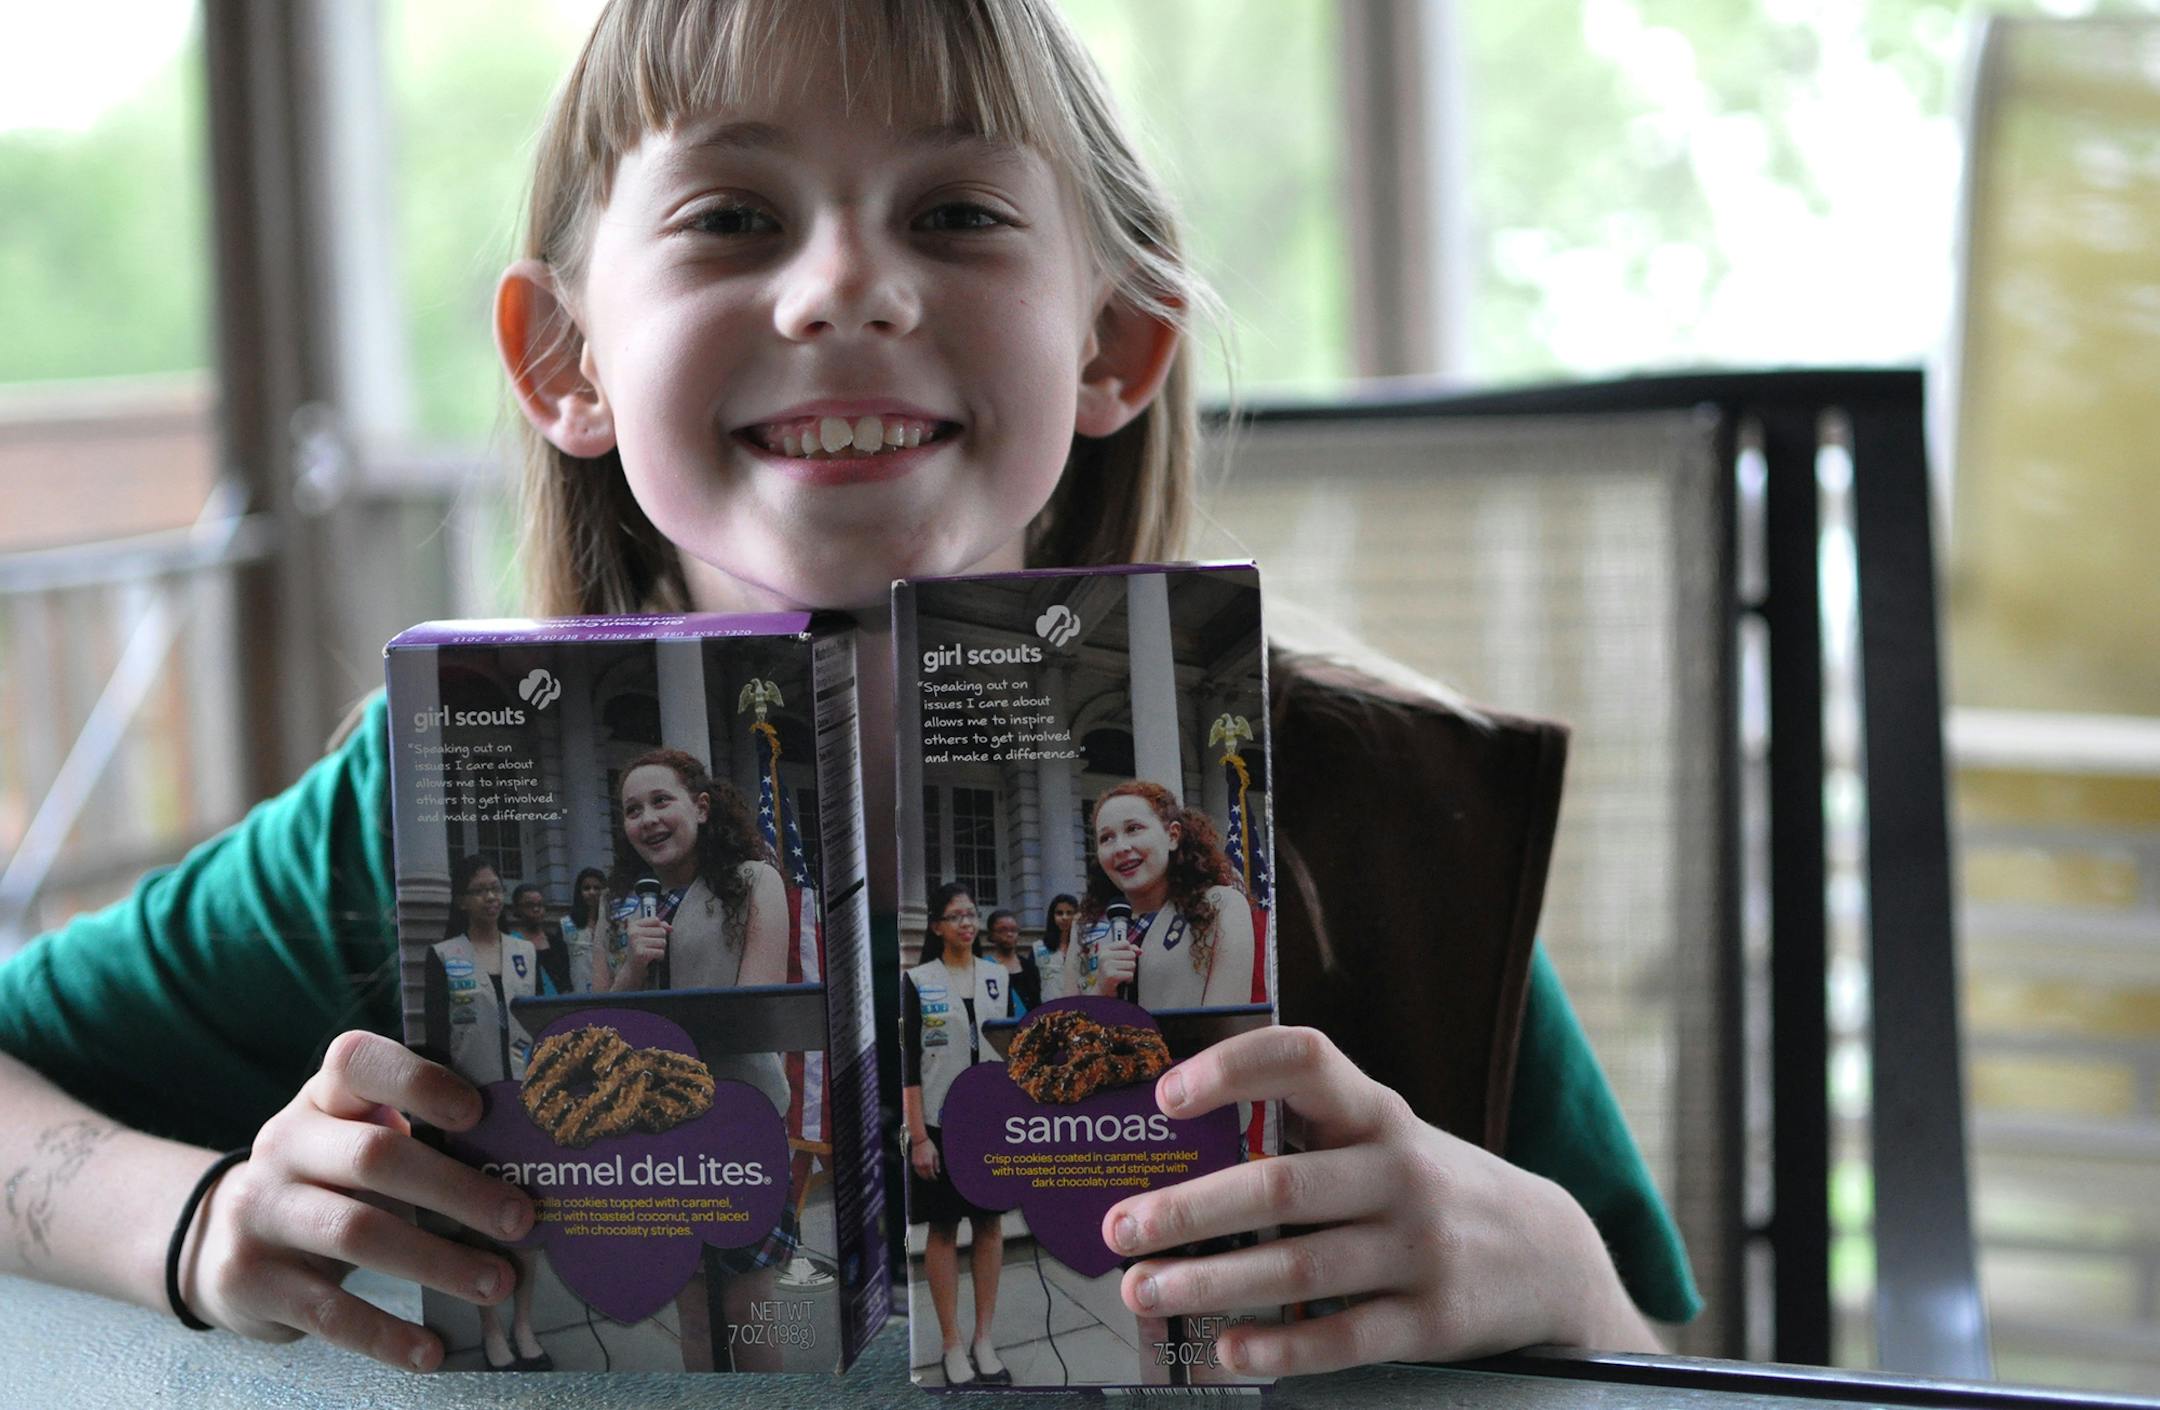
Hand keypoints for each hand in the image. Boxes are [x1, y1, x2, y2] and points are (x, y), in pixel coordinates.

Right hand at [184, 1031, 534, 1371]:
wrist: (219, 1240)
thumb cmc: (330, 1180)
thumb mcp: (357, 1142)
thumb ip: (421, 1141)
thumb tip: (524, 1173)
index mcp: (323, 1098)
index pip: (359, 1063)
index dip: (418, 1081)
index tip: (478, 1111)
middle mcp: (285, 1144)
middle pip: (375, 1156)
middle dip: (457, 1190)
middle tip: (521, 1220)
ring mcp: (260, 1210)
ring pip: (357, 1233)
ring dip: (437, 1262)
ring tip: (496, 1284)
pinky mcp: (249, 1278)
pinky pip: (327, 1309)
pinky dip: (385, 1333)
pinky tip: (430, 1350)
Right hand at [624, 916, 669, 968]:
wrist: (633, 968)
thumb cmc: (641, 949)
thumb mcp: (647, 935)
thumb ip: (659, 927)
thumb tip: (670, 928)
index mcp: (633, 925)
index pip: (655, 920)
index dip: (660, 927)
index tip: (655, 935)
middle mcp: (633, 932)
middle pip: (661, 931)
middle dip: (660, 940)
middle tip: (652, 946)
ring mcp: (636, 943)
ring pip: (662, 942)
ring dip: (660, 949)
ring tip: (652, 952)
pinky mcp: (640, 953)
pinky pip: (661, 952)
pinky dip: (660, 956)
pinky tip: (653, 958)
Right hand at [910, 1135, 940, 1179]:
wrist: (919, 1141)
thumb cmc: (928, 1146)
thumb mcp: (936, 1154)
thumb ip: (937, 1164)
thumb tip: (937, 1171)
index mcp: (928, 1164)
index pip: (931, 1175)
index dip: (934, 1178)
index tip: (936, 1178)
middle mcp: (922, 1165)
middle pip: (925, 1176)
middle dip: (929, 1178)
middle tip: (932, 1178)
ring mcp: (917, 1164)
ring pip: (920, 1174)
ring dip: (924, 1176)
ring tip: (927, 1176)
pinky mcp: (913, 1162)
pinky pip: (916, 1171)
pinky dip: (919, 1173)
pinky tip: (922, 1171)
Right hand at [1093, 938, 1137, 994]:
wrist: (1102, 990)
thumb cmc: (1110, 974)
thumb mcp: (1117, 959)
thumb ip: (1128, 951)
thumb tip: (1139, 950)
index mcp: (1105, 950)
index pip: (1125, 943)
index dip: (1129, 951)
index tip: (1124, 958)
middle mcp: (1104, 956)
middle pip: (1131, 954)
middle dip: (1130, 963)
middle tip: (1122, 969)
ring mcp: (1107, 965)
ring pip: (1132, 964)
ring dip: (1130, 972)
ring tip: (1122, 975)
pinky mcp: (1111, 975)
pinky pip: (1130, 974)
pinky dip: (1129, 979)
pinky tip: (1122, 980)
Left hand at [1100, 1027, 1654, 1375]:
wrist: (1554, 1256)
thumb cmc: (1429, 1189)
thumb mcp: (1388, 1139)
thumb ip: (1309, 1133)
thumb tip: (1178, 1151)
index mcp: (1379, 1115)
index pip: (1306, 1060)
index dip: (1234, 1068)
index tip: (1165, 1095)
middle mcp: (1401, 1173)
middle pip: (1282, 1184)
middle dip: (1189, 1209)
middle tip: (1119, 1229)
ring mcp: (1421, 1250)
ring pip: (1300, 1267)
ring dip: (1211, 1281)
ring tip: (1143, 1289)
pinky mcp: (1434, 1322)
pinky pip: (1345, 1338)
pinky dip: (1280, 1347)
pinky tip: (1228, 1348)